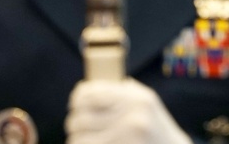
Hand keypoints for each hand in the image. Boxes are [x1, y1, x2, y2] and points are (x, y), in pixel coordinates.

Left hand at [65, 78, 190, 143]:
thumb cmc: (154, 124)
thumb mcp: (144, 100)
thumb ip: (120, 90)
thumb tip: (84, 90)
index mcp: (136, 99)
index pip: (90, 94)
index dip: (77, 98)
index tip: (75, 104)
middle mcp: (134, 118)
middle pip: (81, 118)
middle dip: (73, 123)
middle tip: (75, 126)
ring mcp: (130, 138)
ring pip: (80, 138)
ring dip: (76, 139)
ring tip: (79, 138)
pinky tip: (88, 143)